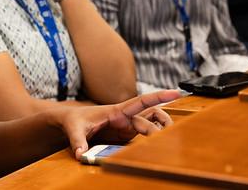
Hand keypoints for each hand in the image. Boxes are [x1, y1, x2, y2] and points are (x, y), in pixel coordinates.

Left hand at [51, 90, 179, 158]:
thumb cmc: (74, 120)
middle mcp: (125, 118)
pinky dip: (152, 142)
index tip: (175, 92)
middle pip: (150, 119)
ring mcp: (127, 127)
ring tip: (167, 143)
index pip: (141, 101)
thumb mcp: (74, 128)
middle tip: (168, 138)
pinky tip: (156, 149)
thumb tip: (80, 154)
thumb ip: (78, 141)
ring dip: (160, 132)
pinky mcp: (126, 136)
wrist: (71, 121)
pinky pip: (143, 137)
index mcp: (116, 111)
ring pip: (151, 126)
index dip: (159, 96)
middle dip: (161, 127)